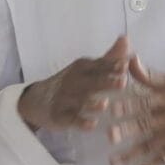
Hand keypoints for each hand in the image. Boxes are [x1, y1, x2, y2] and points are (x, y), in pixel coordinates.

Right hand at [16, 35, 130, 132]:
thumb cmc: (70, 83)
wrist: (38, 100)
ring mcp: (64, 99)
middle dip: (105, 82)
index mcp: (81, 68)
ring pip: (79, 101)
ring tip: (104, 105)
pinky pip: (70, 119)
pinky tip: (92, 125)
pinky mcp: (59, 116)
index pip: (97, 65)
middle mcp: (71, 81)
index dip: (111, 66)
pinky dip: (81, 122)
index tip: (126, 65)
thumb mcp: (86, 68)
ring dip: (92, 103)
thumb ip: (108, 57)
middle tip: (122, 83)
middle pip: (90, 82)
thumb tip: (126, 39)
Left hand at [108, 56, 164, 164]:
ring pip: (152, 146)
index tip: (111, 109)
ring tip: (113, 163)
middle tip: (109, 136)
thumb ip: (149, 76)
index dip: (129, 105)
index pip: (146, 101)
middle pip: (147, 124)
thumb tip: (129, 59)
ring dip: (132, 155)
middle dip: (127, 130)